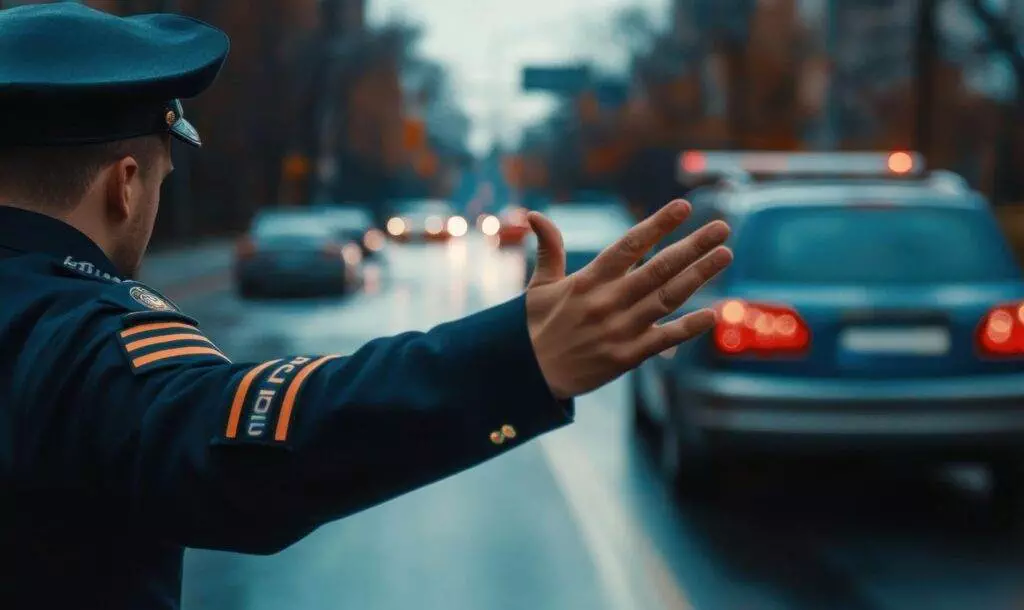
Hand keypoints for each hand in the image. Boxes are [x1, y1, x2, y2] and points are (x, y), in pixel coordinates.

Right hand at [525, 199, 731, 398]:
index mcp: (589, 279)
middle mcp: (608, 301)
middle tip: (722, 227)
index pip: (630, 245)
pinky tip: (712, 313)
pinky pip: (665, 339)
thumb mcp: (539, 285)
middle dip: (693, 245)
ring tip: (725, 254)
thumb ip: (549, 248)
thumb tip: (534, 214)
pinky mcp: (627, 356)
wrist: (530, 375)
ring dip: (699, 275)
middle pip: (659, 267)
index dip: (658, 224)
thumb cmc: (535, 326)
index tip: (684, 206)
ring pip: (668, 297)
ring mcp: (620, 329)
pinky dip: (689, 327)